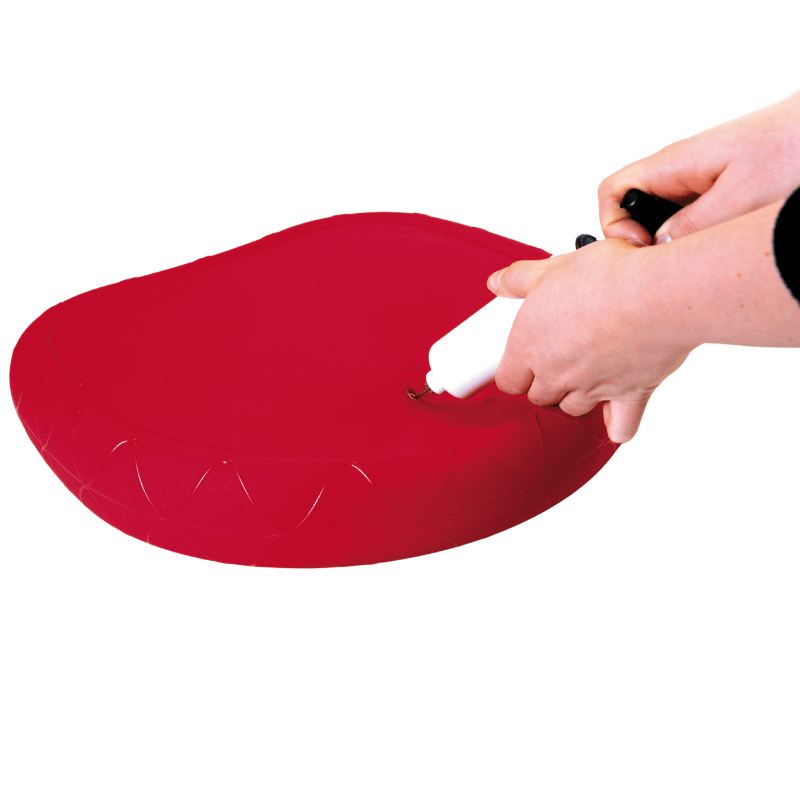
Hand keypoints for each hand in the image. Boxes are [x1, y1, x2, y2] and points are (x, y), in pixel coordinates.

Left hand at [487, 239, 696, 443]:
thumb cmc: (606, 279)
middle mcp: (557, 374)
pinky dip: (617, 426)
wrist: (656, 295)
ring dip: (576, 397)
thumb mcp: (552, 268)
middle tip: (559, 359)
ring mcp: (591, 389)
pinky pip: (619, 427)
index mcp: (530, 345)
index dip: (515, 371)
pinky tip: (614, 414)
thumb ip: (519, 279)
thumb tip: (497, 282)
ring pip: (572, 409)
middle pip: (538, 397)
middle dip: (544, 382)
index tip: (523, 361)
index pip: (507, 380)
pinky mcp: (628, 396)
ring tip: (587, 374)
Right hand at [599, 90, 799, 244]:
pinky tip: (712, 243)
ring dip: (669, 238)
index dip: (615, 226)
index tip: (641, 249)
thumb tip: (658, 246)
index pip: (611, 192)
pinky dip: (692, 235)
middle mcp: (678, 169)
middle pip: (632, 207)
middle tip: (667, 259)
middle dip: (641, 238)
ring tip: (692, 253)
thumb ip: (692, 226)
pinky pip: (686, 215)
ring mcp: (696, 178)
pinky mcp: (716, 186)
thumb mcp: (740, 196)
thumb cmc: (792, 145)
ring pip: (660, 214)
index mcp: (673, 163)